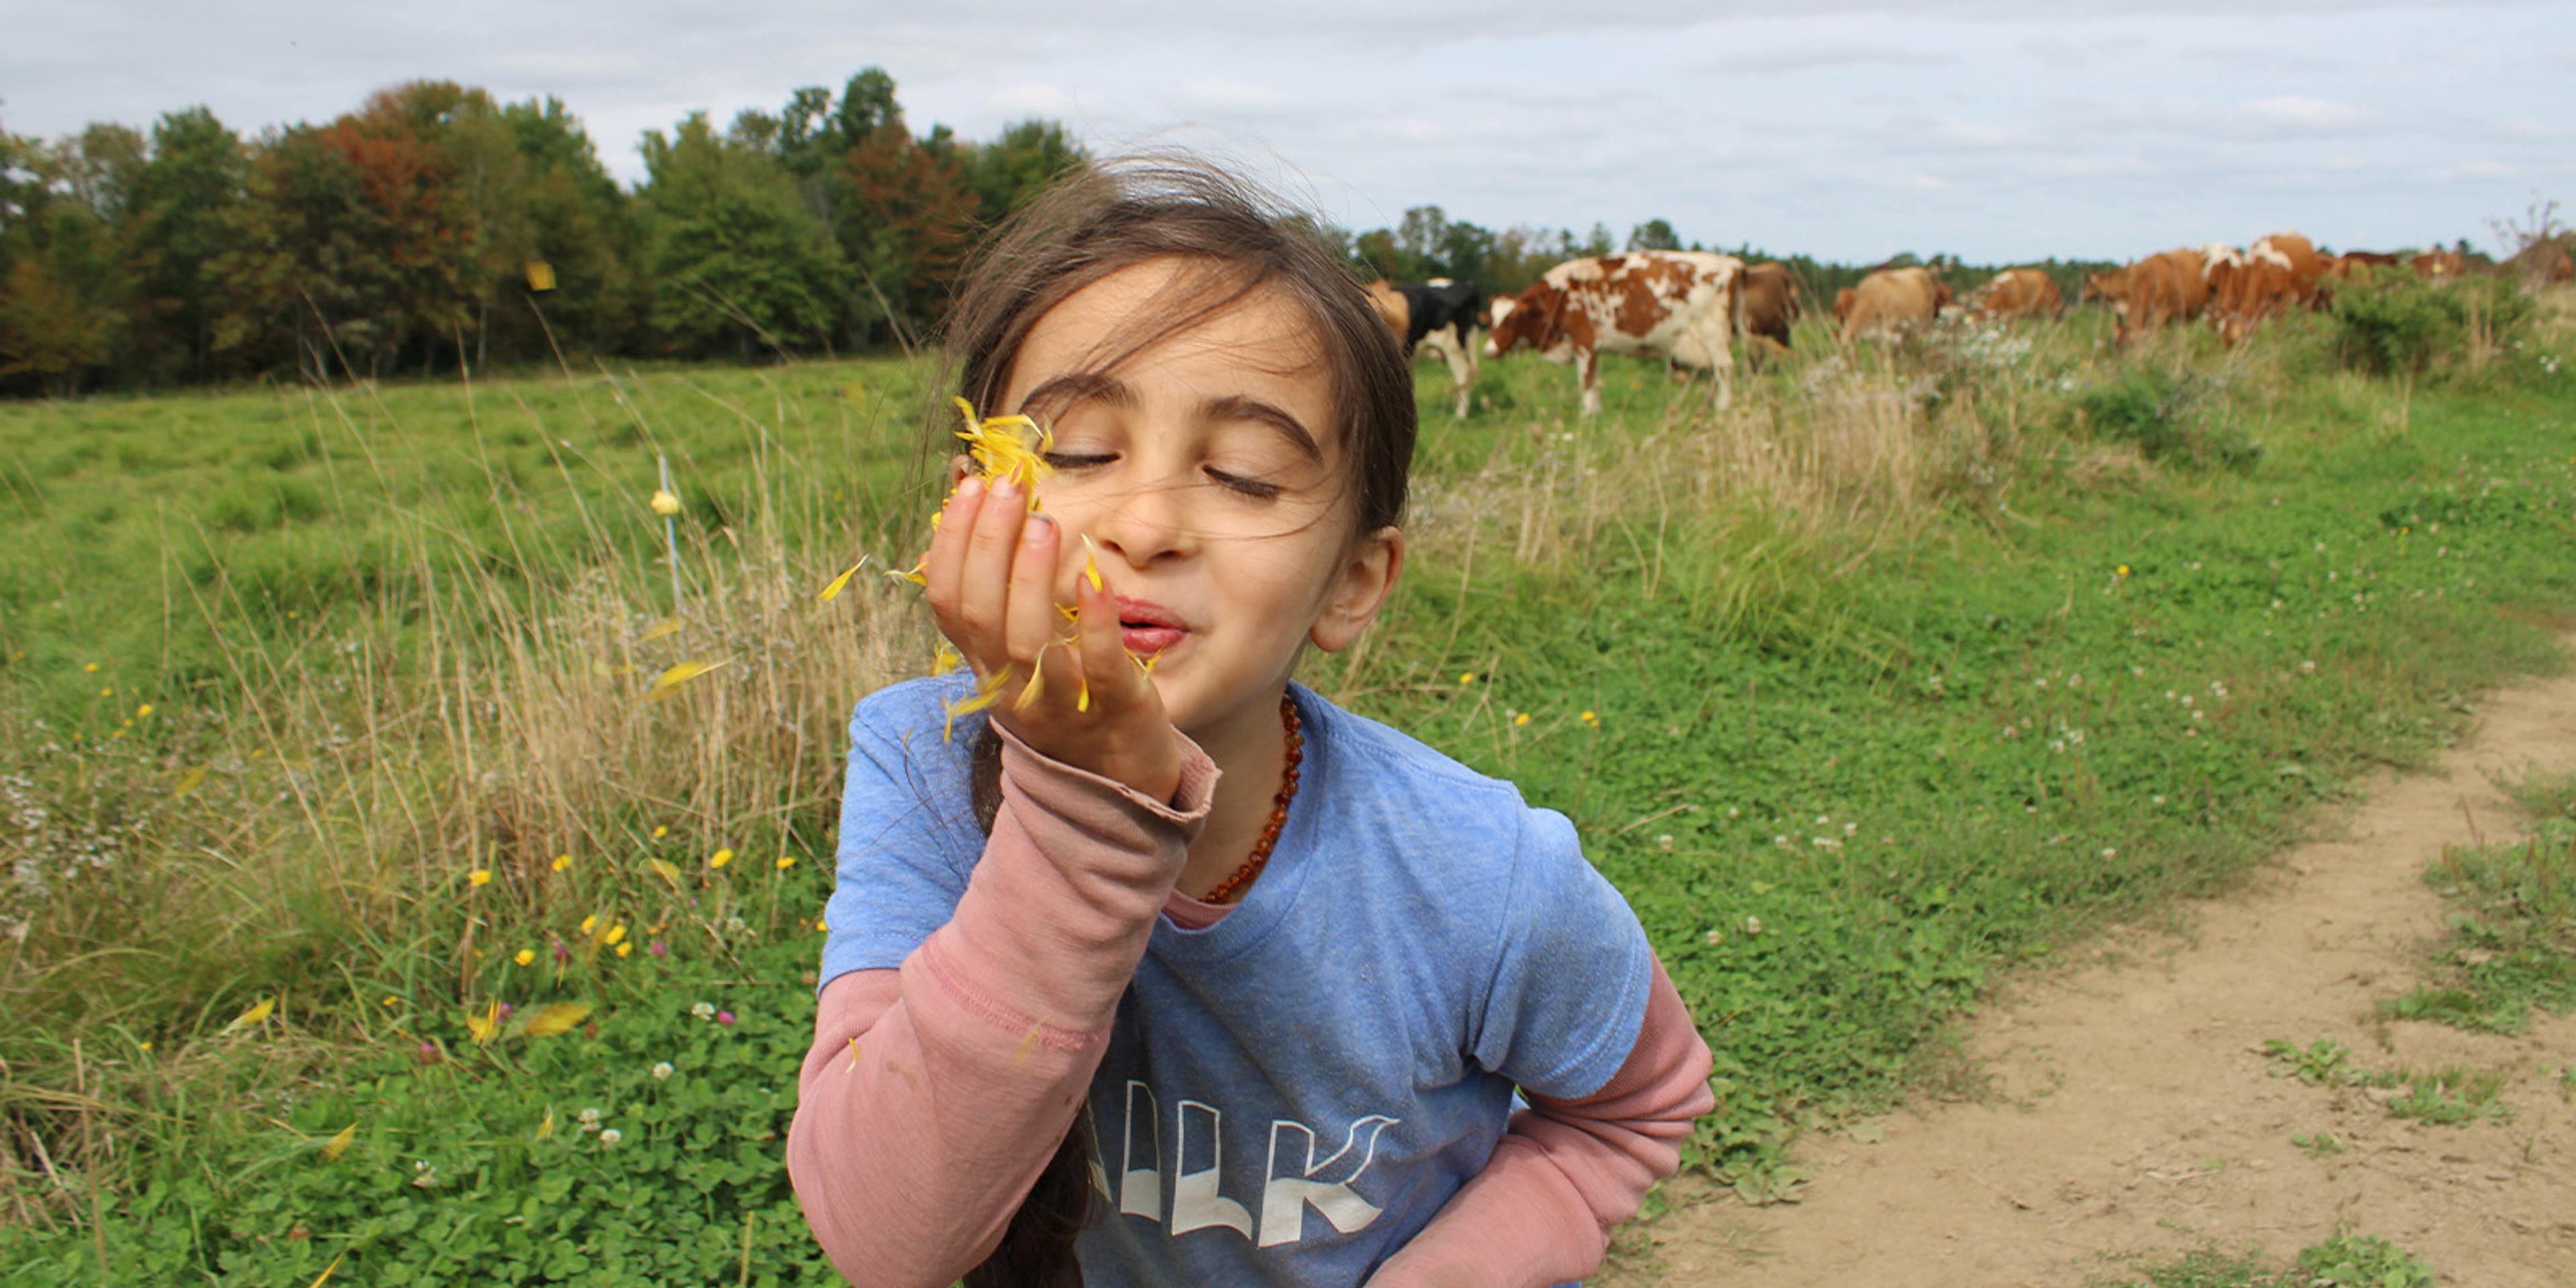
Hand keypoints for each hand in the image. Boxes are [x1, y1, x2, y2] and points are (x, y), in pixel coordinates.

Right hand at [920, 473, 1181, 801]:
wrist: (1121, 784)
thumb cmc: (1071, 701)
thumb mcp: (1022, 656)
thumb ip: (1005, 597)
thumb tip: (991, 512)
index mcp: (985, 666)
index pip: (948, 602)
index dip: (952, 543)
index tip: (968, 486)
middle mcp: (1012, 685)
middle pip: (982, 614)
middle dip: (988, 544)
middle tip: (1008, 488)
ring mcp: (1061, 702)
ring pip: (1028, 641)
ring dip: (1030, 577)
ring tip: (1044, 522)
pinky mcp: (1115, 709)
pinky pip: (1098, 667)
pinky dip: (1094, 624)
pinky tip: (1093, 578)